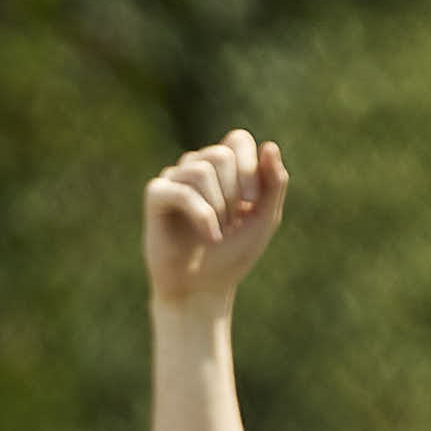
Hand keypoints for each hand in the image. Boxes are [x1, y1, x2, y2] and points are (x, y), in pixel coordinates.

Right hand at [145, 130, 287, 313]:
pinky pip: (180, 191)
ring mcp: (173, 180)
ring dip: (218, 206)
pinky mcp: (156, 197)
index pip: (237, 140)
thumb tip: (269, 146)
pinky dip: (201, 214)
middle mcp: (196, 168)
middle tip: (233, 222)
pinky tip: (210, 236)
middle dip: (234, 191)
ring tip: (218, 232)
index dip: (248, 165)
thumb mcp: (264, 218)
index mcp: (222, 168)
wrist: (202, 290)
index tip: (252, 202)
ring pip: (200, 170)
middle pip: (220, 155)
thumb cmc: (232, 255)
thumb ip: (274, 183)